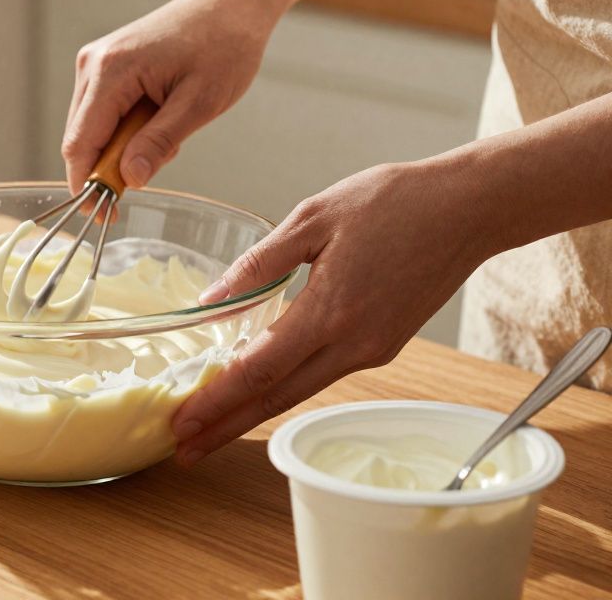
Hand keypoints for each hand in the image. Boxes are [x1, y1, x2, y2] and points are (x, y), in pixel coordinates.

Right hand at [62, 0, 278, 192]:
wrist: (229, 6)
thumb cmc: (223, 47)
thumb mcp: (199, 102)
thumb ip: (160, 141)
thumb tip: (130, 179)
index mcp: (111, 71)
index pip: (80, 142)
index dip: (88, 184)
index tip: (107, 214)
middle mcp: (92, 65)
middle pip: (80, 139)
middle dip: (110, 167)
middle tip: (155, 168)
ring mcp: (95, 64)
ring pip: (91, 130)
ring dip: (122, 148)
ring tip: (168, 134)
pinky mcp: (103, 67)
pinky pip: (102, 115)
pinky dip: (126, 131)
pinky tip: (159, 119)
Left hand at [170, 159, 496, 465]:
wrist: (470, 208)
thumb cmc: (395, 202)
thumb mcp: (313, 217)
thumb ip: (260, 263)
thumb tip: (211, 299)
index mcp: (331, 311)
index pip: (259, 370)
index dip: (216, 401)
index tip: (181, 423)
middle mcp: (354, 344)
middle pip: (277, 397)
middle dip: (226, 426)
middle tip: (184, 449)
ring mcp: (372, 349)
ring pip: (300, 390)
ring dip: (253, 410)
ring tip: (212, 425)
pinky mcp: (383, 345)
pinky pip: (323, 373)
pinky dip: (285, 385)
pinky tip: (259, 385)